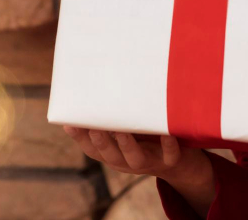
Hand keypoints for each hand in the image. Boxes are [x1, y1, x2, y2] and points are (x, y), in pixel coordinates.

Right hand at [62, 126, 209, 184]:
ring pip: (135, 157)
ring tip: (122, 130)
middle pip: (109, 155)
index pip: (92, 149)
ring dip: (127, 145)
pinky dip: (168, 145)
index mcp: (113, 154)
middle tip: (93, 127)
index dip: (80, 138)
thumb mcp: (128, 129)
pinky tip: (167, 133)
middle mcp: (127, 161)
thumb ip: (114, 116)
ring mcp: (149, 162)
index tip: (68, 123)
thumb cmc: (146, 139)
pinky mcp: (170, 161)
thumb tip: (95, 82)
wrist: (178, 164)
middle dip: (101, 142)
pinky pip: (169, 155)